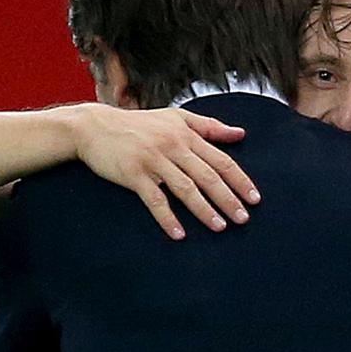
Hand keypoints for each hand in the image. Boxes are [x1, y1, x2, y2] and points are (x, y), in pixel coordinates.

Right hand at [72, 106, 255, 238]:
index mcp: (185, 135)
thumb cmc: (138, 124)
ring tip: (219, 227)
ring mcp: (153, 160)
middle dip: (228, 199)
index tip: (254, 199)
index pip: (220, 159)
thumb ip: (209, 126)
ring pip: (185, 188)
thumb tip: (241, 133)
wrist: (95, 126)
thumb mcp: (175, 117)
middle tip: (243, 219)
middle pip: (207, 176)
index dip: (240, 180)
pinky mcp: (134, 174)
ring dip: (203, 209)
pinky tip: (179, 234)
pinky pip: (155, 199)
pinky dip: (167, 217)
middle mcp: (173, 146)